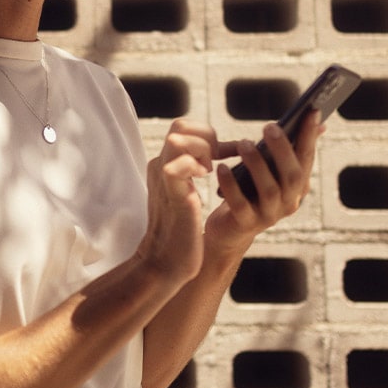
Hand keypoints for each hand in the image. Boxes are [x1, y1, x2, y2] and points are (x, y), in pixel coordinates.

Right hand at [137, 119, 237, 284]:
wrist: (166, 261)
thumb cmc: (182, 231)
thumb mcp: (186, 193)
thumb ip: (193, 172)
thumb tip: (216, 155)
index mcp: (164, 164)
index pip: (183, 127)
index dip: (208, 134)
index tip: (227, 153)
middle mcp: (160, 165)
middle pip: (180, 126)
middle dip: (206, 136)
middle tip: (217, 160)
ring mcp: (163, 178)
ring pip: (177, 138)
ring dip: (202, 149)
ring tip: (209, 170)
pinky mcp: (170, 193)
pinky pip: (178, 165)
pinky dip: (196, 167)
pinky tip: (205, 180)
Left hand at [210, 109, 323, 250]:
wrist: (230, 231)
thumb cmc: (250, 192)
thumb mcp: (270, 171)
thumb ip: (287, 150)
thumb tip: (318, 123)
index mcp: (297, 187)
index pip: (307, 159)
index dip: (310, 136)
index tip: (312, 111)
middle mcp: (289, 202)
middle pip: (292, 176)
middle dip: (283, 149)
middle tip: (269, 127)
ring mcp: (269, 215)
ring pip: (269, 190)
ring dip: (257, 164)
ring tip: (244, 143)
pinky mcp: (245, 224)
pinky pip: (240, 204)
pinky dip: (231, 185)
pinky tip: (222, 168)